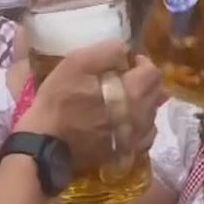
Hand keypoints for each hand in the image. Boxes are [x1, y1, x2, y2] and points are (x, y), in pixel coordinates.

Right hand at [21, 42, 163, 158]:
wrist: (46, 142)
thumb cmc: (59, 99)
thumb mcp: (76, 62)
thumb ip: (107, 51)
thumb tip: (125, 52)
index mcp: (132, 92)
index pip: (153, 72)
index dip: (142, 62)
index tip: (126, 62)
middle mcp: (141, 116)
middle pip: (158, 93)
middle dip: (145, 81)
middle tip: (125, 78)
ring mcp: (135, 137)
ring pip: (153, 114)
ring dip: (144, 102)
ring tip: (125, 99)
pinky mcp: (126, 152)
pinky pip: (145, 136)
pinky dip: (141, 125)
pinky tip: (127, 121)